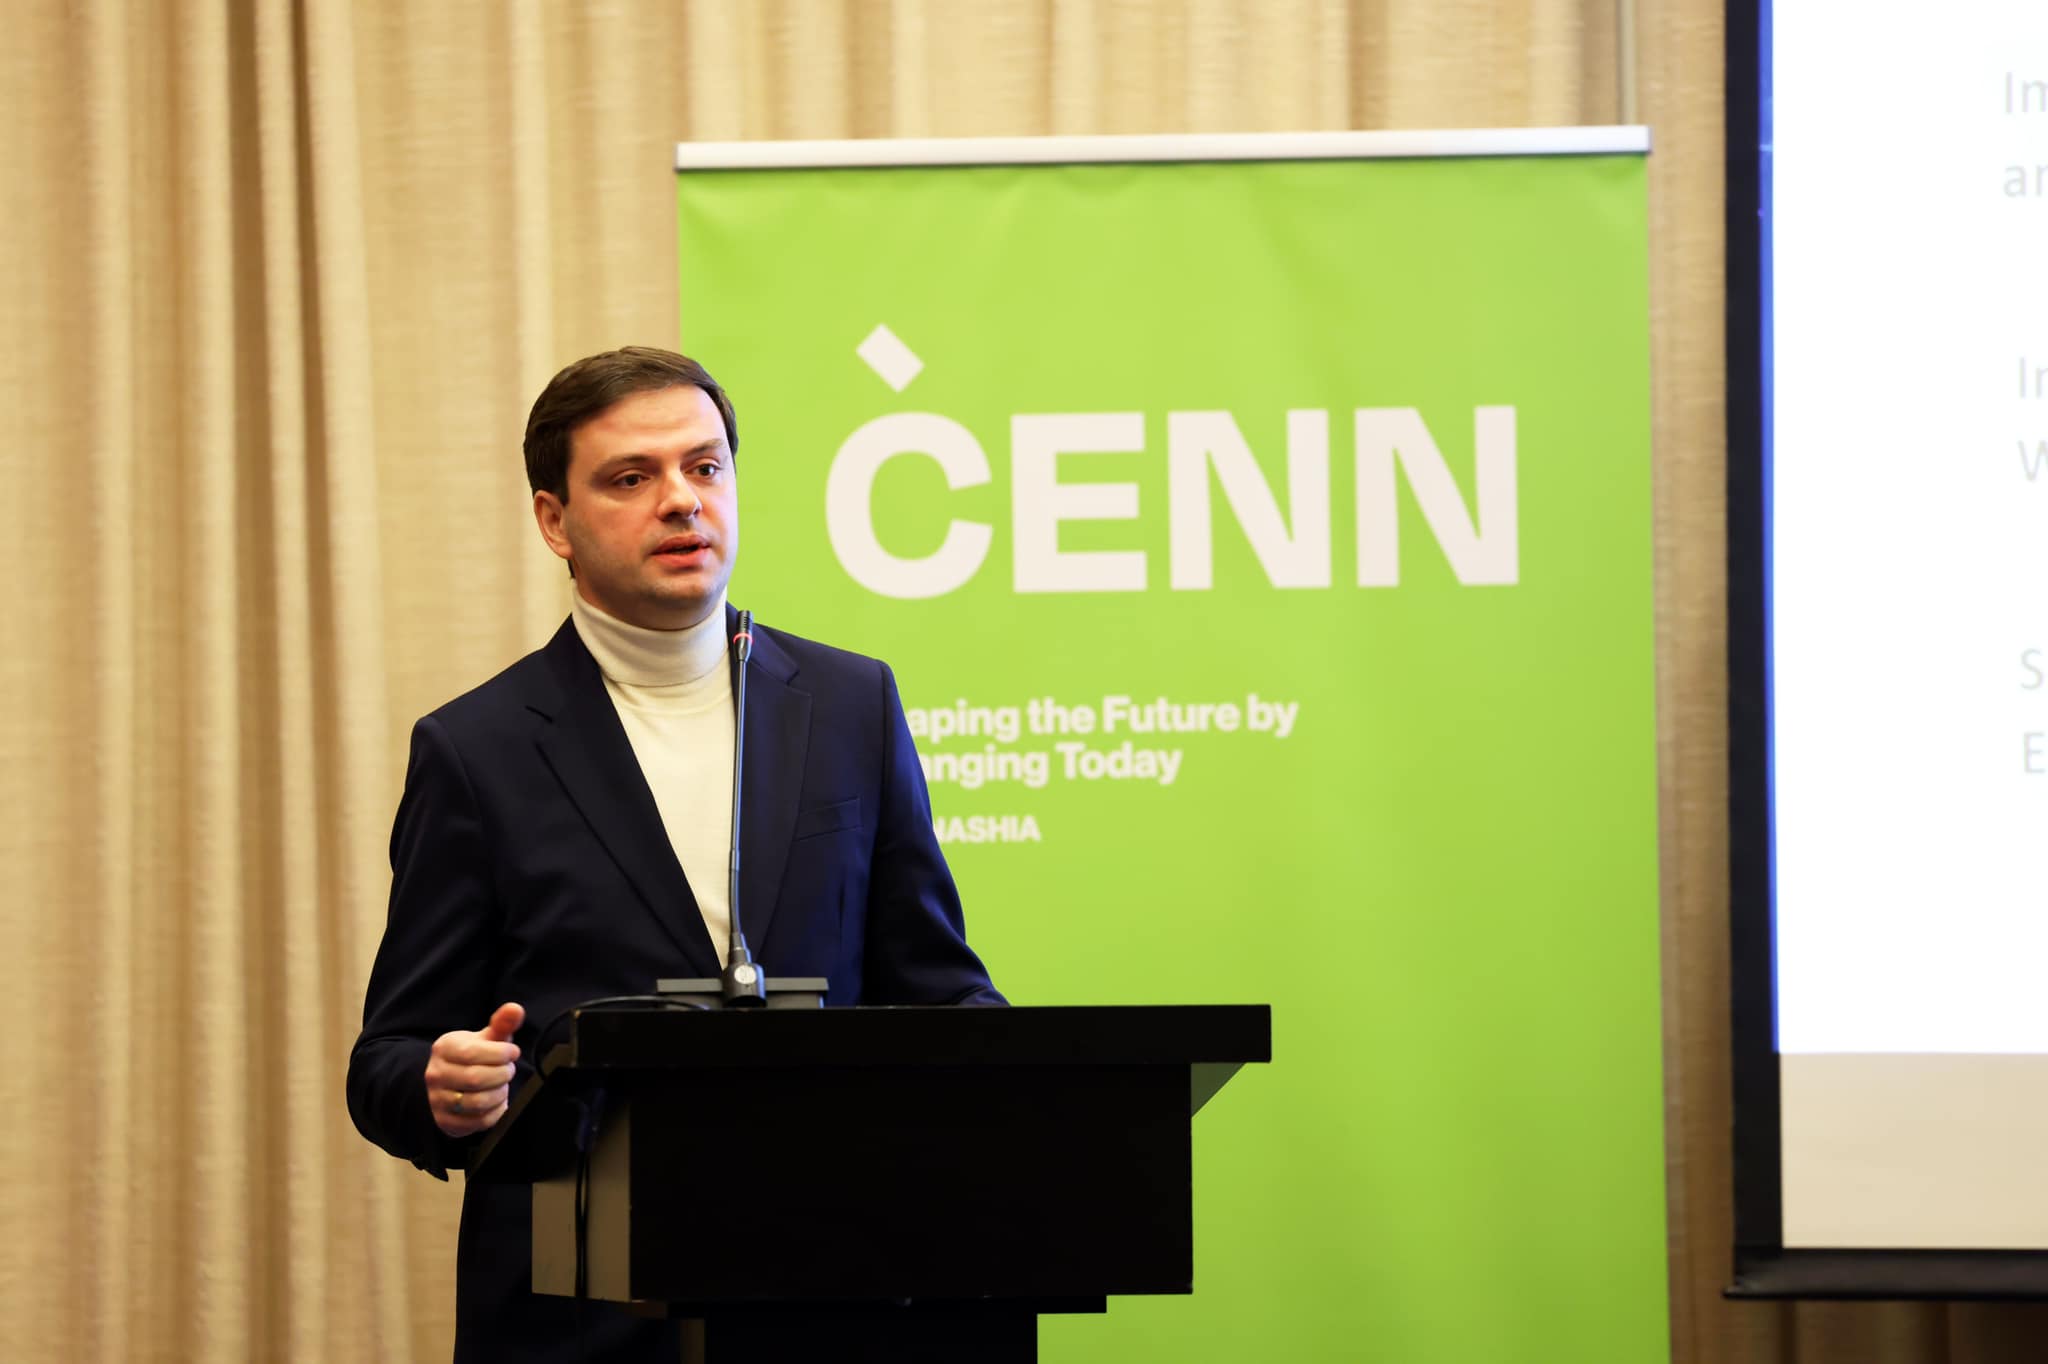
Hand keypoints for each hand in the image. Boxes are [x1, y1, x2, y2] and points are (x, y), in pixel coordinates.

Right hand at [424, 1001, 523, 1136]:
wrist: (453, 1082)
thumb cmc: (476, 1055)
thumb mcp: (488, 1037)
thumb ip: (503, 1022)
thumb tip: (516, 1008)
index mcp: (444, 1048)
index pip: (472, 1053)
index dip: (500, 1054)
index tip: (513, 1052)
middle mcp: (435, 1074)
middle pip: (476, 1078)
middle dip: (502, 1074)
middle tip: (508, 1070)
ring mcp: (437, 1100)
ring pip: (477, 1102)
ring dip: (500, 1093)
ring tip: (502, 1085)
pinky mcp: (446, 1121)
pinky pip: (478, 1122)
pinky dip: (496, 1112)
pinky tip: (497, 1101)